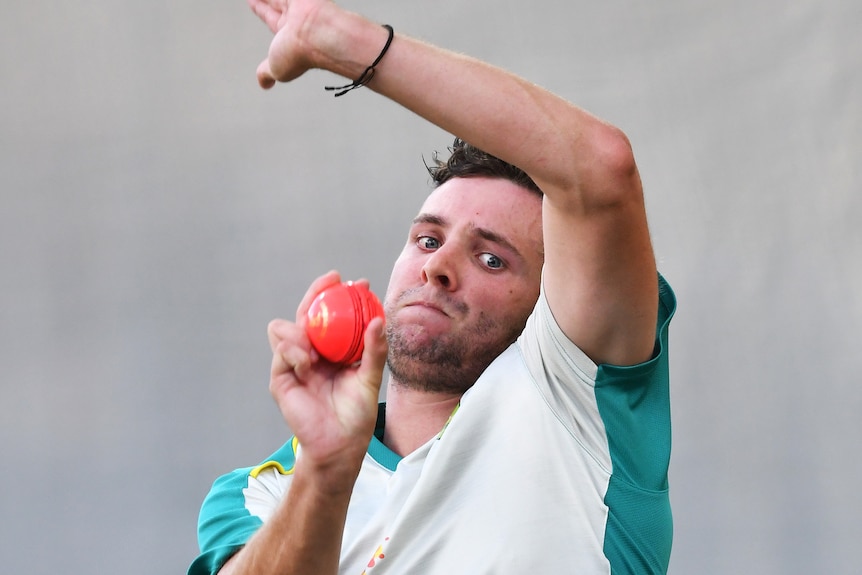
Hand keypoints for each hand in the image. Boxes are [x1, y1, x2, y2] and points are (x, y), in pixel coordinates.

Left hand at [247, 0, 327, 88]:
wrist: (321, 37)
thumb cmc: (301, 55)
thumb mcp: (276, 67)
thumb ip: (267, 72)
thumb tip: (264, 84)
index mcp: (289, 32)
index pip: (270, 16)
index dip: (260, 8)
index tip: (252, 0)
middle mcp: (295, 16)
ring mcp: (301, 2)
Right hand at [267, 271, 387, 483]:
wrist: (340, 444)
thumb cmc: (356, 414)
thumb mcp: (369, 379)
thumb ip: (374, 351)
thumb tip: (380, 320)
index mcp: (331, 349)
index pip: (331, 315)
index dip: (338, 296)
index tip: (356, 282)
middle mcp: (310, 352)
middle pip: (304, 313)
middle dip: (315, 294)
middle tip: (331, 283)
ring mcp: (293, 364)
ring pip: (283, 328)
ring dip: (300, 328)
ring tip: (316, 348)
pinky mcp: (281, 379)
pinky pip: (281, 354)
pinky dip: (294, 352)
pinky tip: (308, 363)